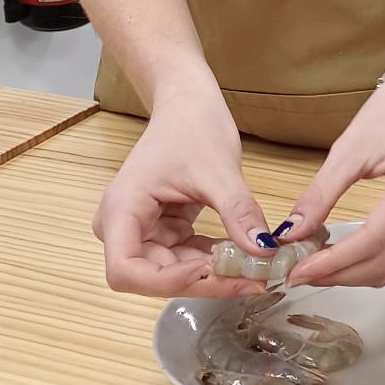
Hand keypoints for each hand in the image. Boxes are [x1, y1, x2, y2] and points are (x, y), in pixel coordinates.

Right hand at [92, 85, 271, 297]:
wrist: (188, 103)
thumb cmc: (191, 126)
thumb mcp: (218, 169)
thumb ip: (237, 212)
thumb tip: (263, 250)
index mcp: (121, 210)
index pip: (126, 271)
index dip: (165, 281)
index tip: (209, 271)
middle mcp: (124, 227)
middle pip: (154, 277)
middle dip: (202, 281)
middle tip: (253, 280)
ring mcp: (144, 231)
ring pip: (175, 273)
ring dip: (214, 275)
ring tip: (258, 273)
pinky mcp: (164, 231)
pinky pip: (188, 258)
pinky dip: (216, 261)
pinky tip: (247, 259)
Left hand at [279, 73, 384, 288]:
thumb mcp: (349, 149)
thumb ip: (320, 194)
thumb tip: (291, 232)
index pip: (371, 242)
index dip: (332, 263)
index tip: (298, 270)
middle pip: (383, 262)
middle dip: (338, 275)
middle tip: (300, 273)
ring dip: (352, 273)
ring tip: (315, 264)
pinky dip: (368, 261)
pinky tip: (342, 252)